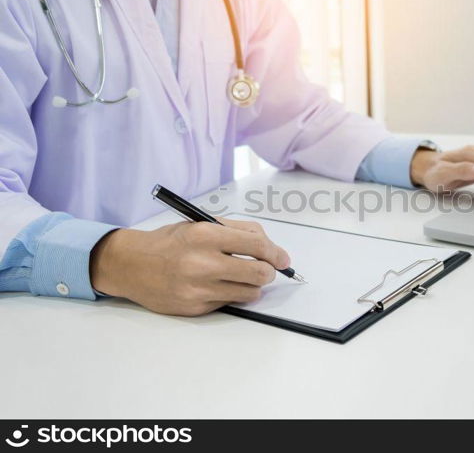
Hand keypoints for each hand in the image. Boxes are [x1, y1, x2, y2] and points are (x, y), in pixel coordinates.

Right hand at [90, 219, 289, 315]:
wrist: (132, 265)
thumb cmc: (170, 243)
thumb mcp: (201, 225)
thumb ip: (237, 231)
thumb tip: (269, 246)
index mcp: (205, 235)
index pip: (257, 245)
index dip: (276, 253)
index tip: (283, 259)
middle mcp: (202, 262)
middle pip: (259, 273)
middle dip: (269, 272)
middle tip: (265, 269)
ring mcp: (198, 288)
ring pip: (250, 292)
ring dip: (252, 285)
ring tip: (239, 277)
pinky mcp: (194, 307)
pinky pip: (229, 302)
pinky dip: (230, 294)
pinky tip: (216, 285)